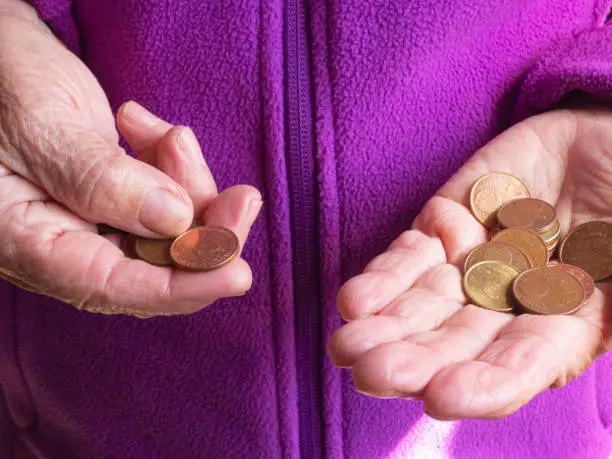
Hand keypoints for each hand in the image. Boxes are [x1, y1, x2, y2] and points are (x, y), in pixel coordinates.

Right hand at [0, 4, 260, 315]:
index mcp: (29, 243)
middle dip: (209, 233)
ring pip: (169, 231)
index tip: (237, 275)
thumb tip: (173, 220)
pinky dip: (172, 165)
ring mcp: (92, 222)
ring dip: (191, 186)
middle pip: (155, 266)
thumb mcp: (42, 124)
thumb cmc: (0, 81)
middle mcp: (63, 245)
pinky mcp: (115, 198)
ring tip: (171, 136)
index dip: (182, 285)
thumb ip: (101, 179)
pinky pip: (165, 199)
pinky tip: (143, 127)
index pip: (113, 287)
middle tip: (243, 197)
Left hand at [328, 106, 611, 418]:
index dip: (484, 384)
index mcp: (563, 322)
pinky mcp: (444, 224)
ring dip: (385, 328)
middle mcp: (509, 302)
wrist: (605, 135)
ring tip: (346, 347)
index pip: (519, 365)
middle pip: (456, 342)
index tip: (441, 399)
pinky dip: (382, 279)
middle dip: (414, 361)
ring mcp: (471, 263)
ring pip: (423, 304)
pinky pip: (409, 256)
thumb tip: (583, 338)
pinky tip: (353, 302)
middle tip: (372, 374)